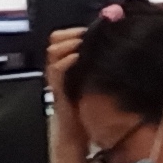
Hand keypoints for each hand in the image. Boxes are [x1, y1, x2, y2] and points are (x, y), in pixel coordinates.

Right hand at [46, 28, 89, 162]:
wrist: (76, 132)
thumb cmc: (84, 108)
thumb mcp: (89, 81)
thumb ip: (93, 65)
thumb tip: (109, 47)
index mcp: (65, 64)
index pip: (60, 38)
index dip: (73, 31)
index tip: (88, 30)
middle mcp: (58, 69)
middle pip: (54, 41)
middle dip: (70, 35)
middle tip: (85, 36)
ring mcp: (56, 79)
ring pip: (53, 52)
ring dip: (69, 45)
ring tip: (82, 45)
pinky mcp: (58, 90)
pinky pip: (57, 71)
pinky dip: (67, 61)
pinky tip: (78, 58)